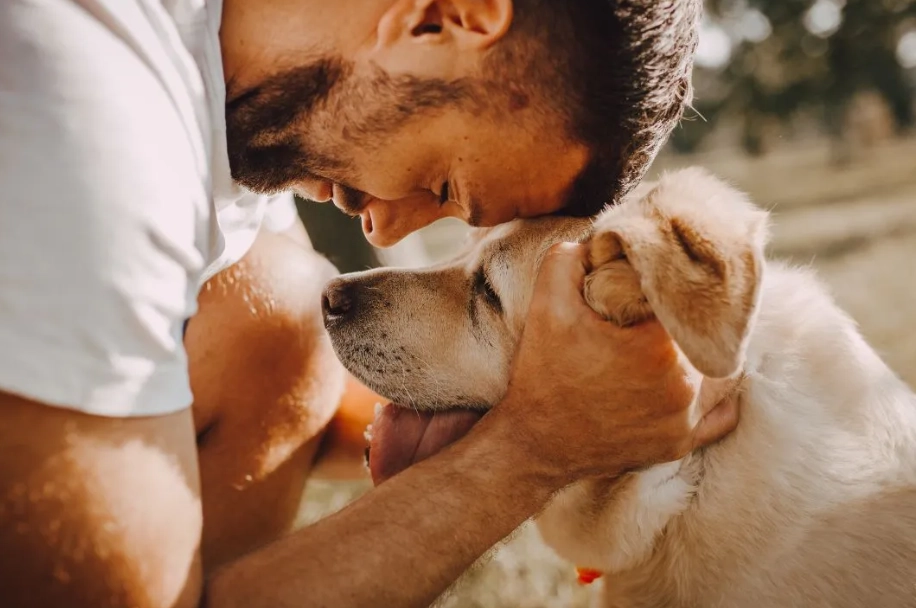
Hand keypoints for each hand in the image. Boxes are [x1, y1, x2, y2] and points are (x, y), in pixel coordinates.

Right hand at [499, 242, 738, 484]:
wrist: (533, 444)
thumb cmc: (542, 375)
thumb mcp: (547, 306)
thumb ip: (569, 259)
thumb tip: (599, 241)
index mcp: (660, 348)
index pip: (687, 300)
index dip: (672, 286)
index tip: (654, 284)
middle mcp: (684, 387)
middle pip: (706, 334)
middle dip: (687, 319)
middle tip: (664, 310)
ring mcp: (685, 421)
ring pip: (719, 371)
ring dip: (703, 353)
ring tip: (678, 340)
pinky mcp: (679, 444)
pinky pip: (720, 416)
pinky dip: (714, 396)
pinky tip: (695, 378)